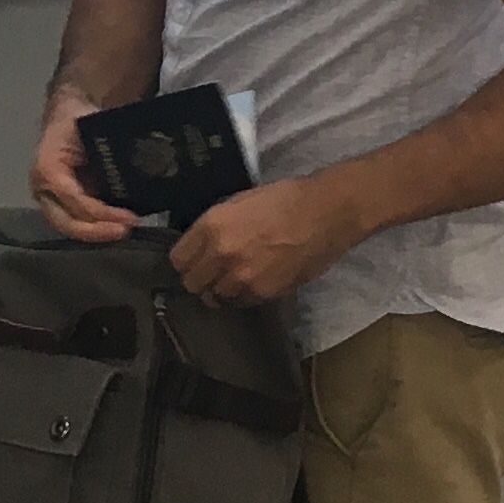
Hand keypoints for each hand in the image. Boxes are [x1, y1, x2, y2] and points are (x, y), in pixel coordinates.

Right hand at [32, 93, 141, 242]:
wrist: (67, 117)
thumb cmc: (78, 119)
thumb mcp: (89, 122)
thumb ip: (106, 141)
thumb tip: (140, 156)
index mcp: (47, 167)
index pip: (71, 197)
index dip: (99, 211)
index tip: (127, 216)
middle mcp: (43, 189)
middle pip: (66, 222)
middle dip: (97, 230)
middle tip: (127, 229)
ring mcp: (50, 200)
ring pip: (71, 227)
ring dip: (98, 233)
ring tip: (125, 229)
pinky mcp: (61, 205)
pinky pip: (78, 222)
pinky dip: (98, 228)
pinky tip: (118, 226)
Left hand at [168, 177, 360, 309]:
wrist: (326, 213)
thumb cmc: (284, 199)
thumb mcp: (238, 203)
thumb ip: (214, 228)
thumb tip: (200, 248)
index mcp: (212, 225)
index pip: (177, 260)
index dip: (186, 261)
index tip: (194, 261)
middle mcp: (221, 254)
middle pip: (192, 284)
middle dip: (200, 279)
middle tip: (213, 273)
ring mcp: (241, 277)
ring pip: (214, 298)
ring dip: (221, 290)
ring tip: (236, 279)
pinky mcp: (263, 293)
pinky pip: (240, 303)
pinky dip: (243, 297)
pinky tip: (255, 282)